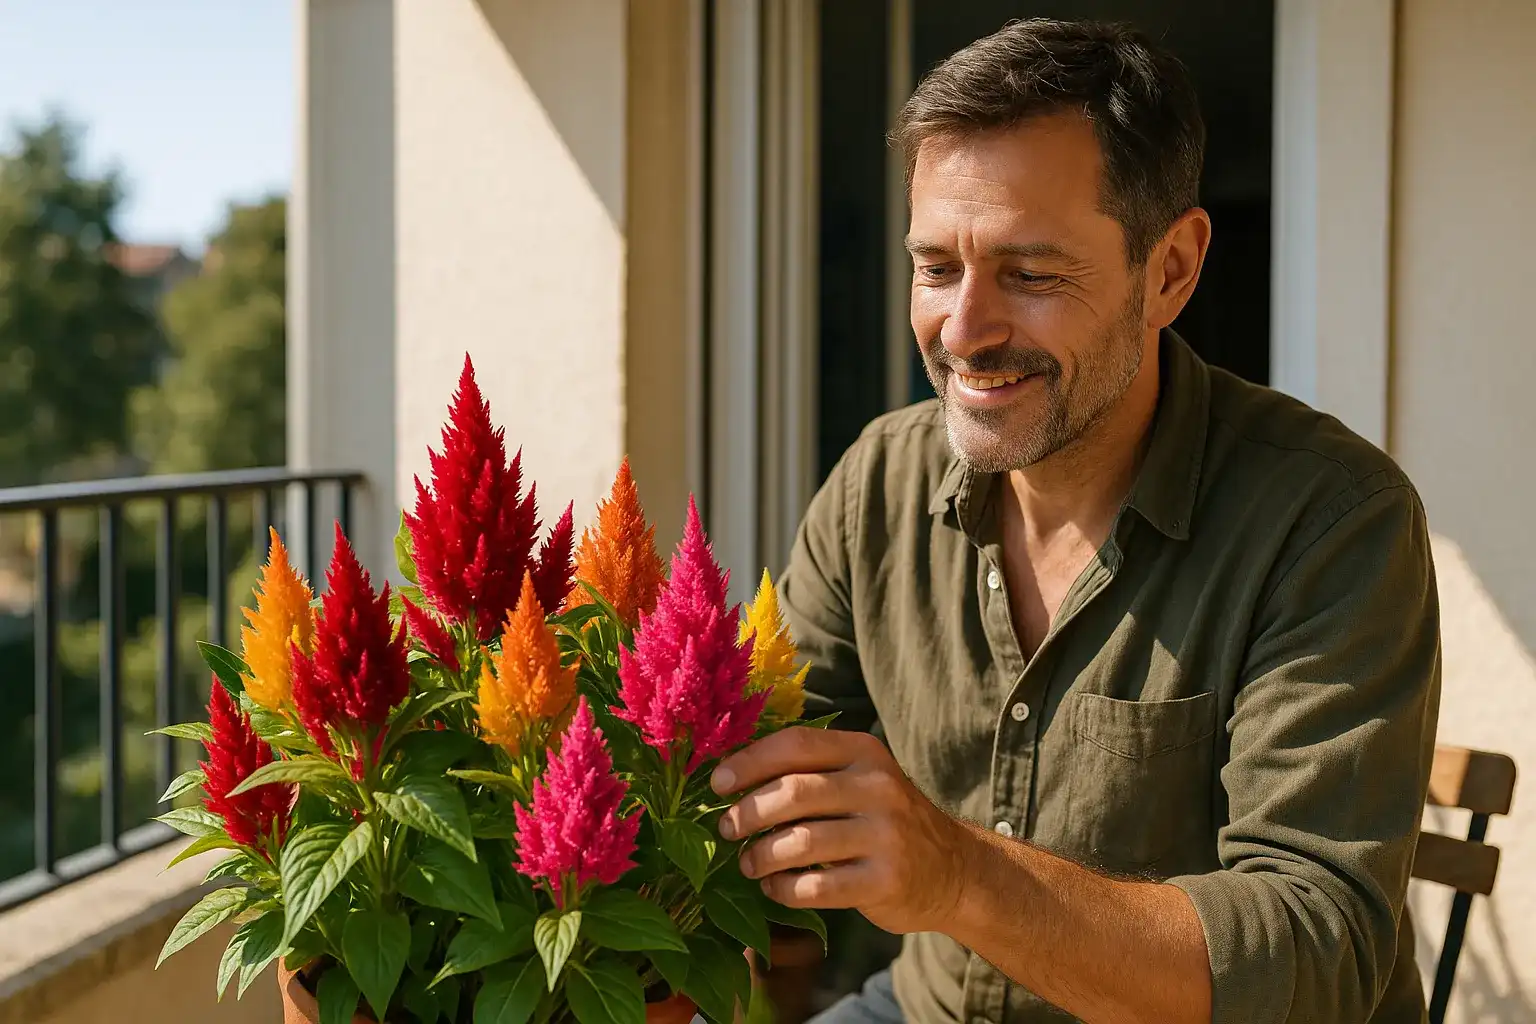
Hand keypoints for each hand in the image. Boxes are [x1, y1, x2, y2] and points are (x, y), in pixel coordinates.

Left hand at [712, 727, 974, 934]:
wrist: (953, 870)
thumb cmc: (883, 821)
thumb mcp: (859, 780)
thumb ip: (809, 771)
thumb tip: (730, 774)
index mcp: (863, 753)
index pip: (796, 744)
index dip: (748, 762)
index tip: (717, 784)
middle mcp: (878, 787)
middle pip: (792, 792)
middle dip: (747, 813)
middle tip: (726, 829)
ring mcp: (885, 835)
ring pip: (799, 842)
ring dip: (760, 856)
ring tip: (748, 864)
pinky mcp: (885, 881)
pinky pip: (816, 888)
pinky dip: (783, 890)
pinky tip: (775, 888)